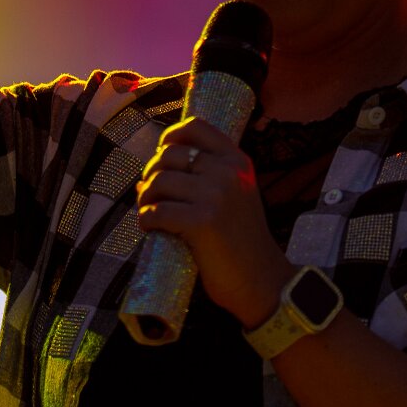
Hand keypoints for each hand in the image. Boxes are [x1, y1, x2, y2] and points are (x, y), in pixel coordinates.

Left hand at [136, 117, 294, 325]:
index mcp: (237, 160)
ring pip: (158, 182)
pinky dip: (146, 220)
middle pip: (168, 155)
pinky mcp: (202, 222)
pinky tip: (150, 228)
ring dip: (144, 198)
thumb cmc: (241, 240)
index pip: (195, 127)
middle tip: (152, 195)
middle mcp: (228, 171)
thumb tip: (148, 174)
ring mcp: (216, 195)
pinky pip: (157, 212)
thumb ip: (207, 177)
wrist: (261, 280)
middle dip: (151, 174)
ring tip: (149, 212)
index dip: (169, 137)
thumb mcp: (235, 195)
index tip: (161, 156)